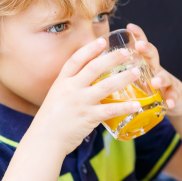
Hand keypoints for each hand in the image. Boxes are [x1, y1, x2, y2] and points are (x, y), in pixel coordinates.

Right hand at [32, 37, 144, 155]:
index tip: (102, 40)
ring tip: (137, 71)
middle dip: (112, 58)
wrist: (44, 140)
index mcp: (62, 82)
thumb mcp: (56, 96)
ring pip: (106, 85)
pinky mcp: (89, 117)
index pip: (76, 60)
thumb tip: (88, 80)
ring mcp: (81, 102)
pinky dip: (125, 107)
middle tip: (127, 52)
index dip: (90, 49)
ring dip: (124, 77)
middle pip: (94, 67)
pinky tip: (137, 105)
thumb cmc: (50, 120)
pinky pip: (111, 110)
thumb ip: (70, 87)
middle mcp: (71, 89)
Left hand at [127, 23, 181, 116]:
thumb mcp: (135, 78)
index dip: (137, 34)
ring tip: (156, 82)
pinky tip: (169, 103)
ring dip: (161, 78)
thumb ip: (120, 73)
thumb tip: (95, 68)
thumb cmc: (147, 89)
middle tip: (139, 46)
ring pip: (164, 76)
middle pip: (152, 54)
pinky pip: (174, 95)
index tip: (129, 26)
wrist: (172, 99)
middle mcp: (155, 68)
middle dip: (147, 48)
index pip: (140, 45)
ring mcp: (166, 80)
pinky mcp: (174, 93)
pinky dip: (172, 99)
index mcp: (143, 63)